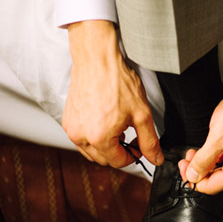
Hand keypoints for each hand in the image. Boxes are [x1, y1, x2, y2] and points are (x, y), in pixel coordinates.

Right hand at [63, 20, 163, 167]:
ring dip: (105, 146)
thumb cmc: (117, 82)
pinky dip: (93, 136)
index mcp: (99, 138)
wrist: (97, 60)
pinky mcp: (67, 120)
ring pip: (91, 151)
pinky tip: (104, 120)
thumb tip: (155, 158)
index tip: (138, 145)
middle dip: (119, 151)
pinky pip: (81, 138)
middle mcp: (81, 136)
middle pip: (104, 159)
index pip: (119, 162)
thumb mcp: (141, 114)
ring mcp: (71, 129)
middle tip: (130, 134)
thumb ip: (149, 141)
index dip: (133, 155)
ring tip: (116, 126)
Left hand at [179, 57, 222, 193]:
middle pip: (217, 178)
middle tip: (189, 155)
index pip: (211, 186)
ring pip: (222, 167)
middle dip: (200, 168)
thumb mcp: (218, 137)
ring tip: (199, 146)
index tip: (184, 165)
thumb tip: (193, 175)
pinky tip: (213, 141)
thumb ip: (203, 160)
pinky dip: (218, 152)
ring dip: (208, 159)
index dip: (193, 178)